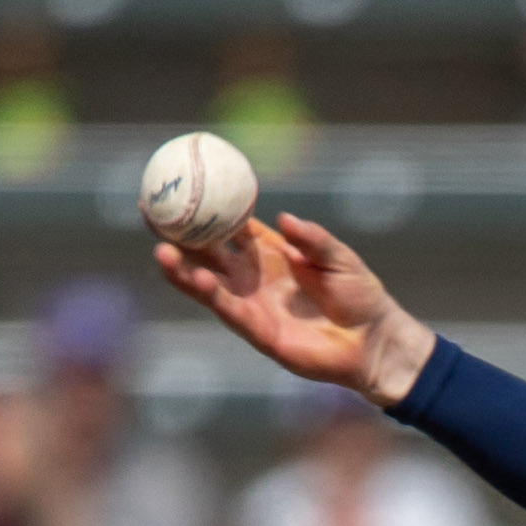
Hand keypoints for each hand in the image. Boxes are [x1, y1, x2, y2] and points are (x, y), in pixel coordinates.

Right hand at [154, 213, 435, 405]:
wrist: (375, 340)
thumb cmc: (360, 295)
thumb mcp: (339, 257)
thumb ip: (313, 239)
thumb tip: (286, 219)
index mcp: (267, 251)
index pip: (225, 225)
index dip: (201, 207)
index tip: (176, 185)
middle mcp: (251, 275)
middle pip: (203, 250)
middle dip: (175, 233)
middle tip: (149, 212)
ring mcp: (251, 302)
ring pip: (206, 282)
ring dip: (183, 268)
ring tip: (162, 251)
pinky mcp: (258, 331)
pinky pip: (229, 310)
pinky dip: (214, 295)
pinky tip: (200, 279)